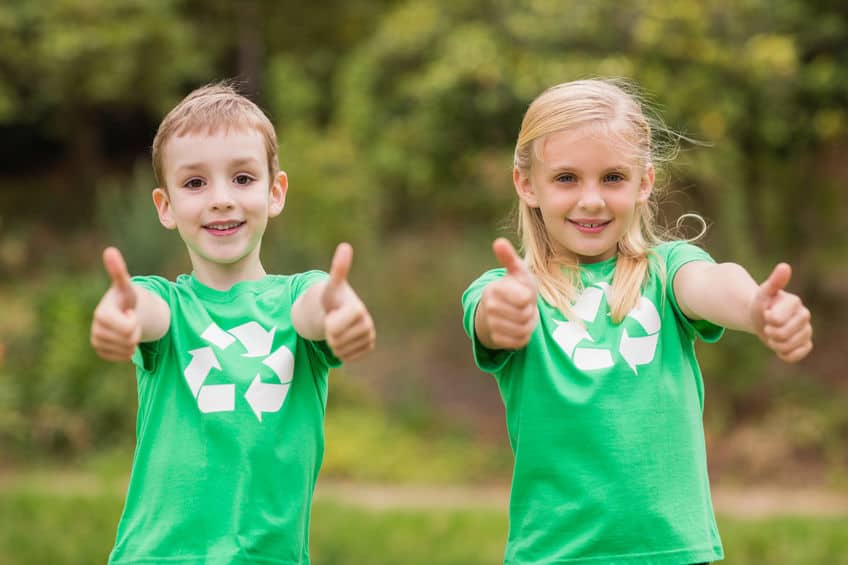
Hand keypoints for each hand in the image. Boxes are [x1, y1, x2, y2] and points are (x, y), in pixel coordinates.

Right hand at [91, 247, 140, 360]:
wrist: (122, 311)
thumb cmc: (125, 297)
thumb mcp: (126, 285)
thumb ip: (119, 271)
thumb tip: (110, 250)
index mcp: (100, 314)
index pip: (129, 329)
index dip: (134, 321)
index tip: (129, 312)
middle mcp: (95, 329)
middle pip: (130, 340)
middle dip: (136, 331)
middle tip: (129, 319)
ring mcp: (96, 341)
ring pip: (127, 350)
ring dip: (133, 340)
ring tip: (126, 327)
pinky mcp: (101, 351)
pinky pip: (123, 358)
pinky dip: (129, 350)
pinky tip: (123, 338)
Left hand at [321, 243, 375, 360]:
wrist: (337, 310)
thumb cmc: (332, 297)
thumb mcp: (331, 285)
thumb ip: (339, 269)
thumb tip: (345, 246)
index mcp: (358, 310)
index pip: (333, 329)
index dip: (327, 324)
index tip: (332, 312)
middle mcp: (368, 324)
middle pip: (335, 342)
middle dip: (329, 334)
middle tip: (334, 321)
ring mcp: (369, 337)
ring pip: (340, 352)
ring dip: (334, 343)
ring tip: (338, 328)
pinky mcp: (368, 347)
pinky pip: (347, 358)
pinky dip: (341, 351)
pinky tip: (343, 337)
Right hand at [477, 238, 538, 349]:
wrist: (498, 312)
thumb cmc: (513, 288)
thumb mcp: (516, 272)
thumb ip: (509, 258)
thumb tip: (498, 241)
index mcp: (493, 289)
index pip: (524, 299)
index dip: (529, 297)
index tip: (523, 293)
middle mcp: (488, 308)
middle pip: (525, 315)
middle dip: (529, 311)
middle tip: (523, 306)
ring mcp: (490, 324)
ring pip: (524, 330)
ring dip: (528, 324)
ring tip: (521, 316)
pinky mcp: (495, 339)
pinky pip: (520, 341)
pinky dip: (524, 336)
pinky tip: (517, 327)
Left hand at [751, 263, 812, 362]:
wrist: (762, 317)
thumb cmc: (762, 304)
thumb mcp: (763, 293)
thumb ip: (774, 282)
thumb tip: (785, 266)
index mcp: (795, 302)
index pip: (778, 320)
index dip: (768, 320)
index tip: (766, 314)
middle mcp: (805, 315)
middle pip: (783, 335)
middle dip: (770, 333)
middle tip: (767, 326)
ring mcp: (807, 330)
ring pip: (789, 346)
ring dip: (775, 344)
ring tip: (772, 335)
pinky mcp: (806, 343)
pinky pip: (797, 355)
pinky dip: (785, 354)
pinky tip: (780, 347)